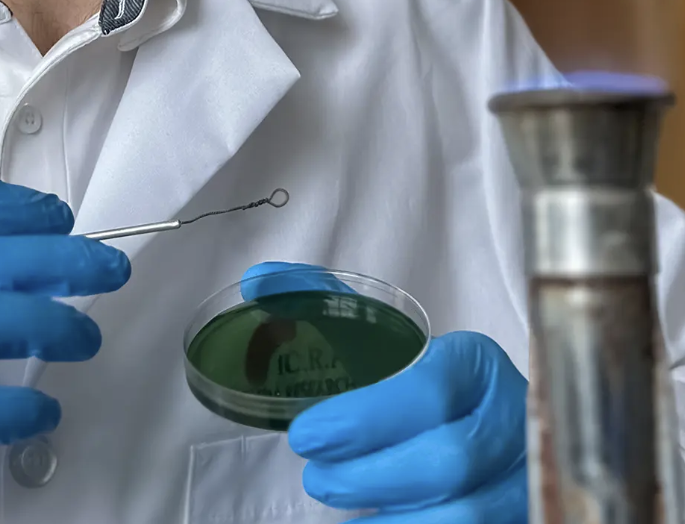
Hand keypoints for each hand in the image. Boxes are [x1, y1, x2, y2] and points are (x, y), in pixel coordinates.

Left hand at [241, 263, 526, 521]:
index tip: (306, 434)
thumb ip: (319, 301)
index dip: (368, 418)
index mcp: (475, 362)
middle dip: (372, 476)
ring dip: (394, 520)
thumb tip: (258, 283)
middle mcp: (512, 419)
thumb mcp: (376, 337)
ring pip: (469, 515)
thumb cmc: (416, 380)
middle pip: (451, 460)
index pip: (431, 389)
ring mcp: (525, 477)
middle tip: (317, 477)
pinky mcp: (525, 515)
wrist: (484, 424)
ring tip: (342, 504)